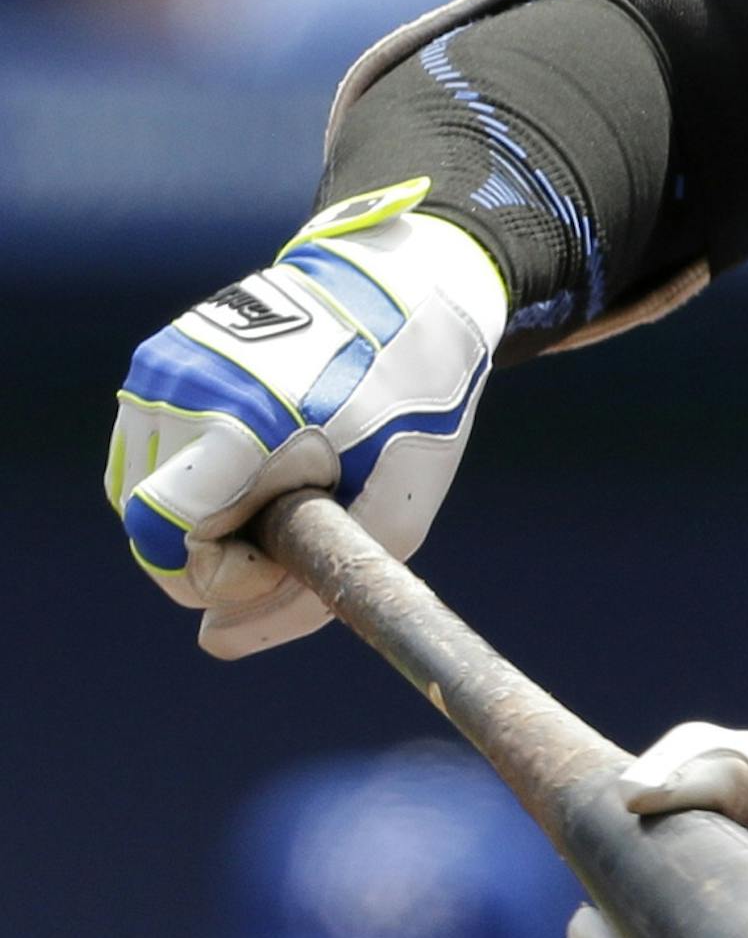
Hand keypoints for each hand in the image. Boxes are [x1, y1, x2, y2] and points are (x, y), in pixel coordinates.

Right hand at [107, 181, 505, 657]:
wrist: (412, 294)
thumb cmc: (413, 411)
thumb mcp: (390, 522)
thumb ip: (303, 598)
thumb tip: (212, 643)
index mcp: (237, 424)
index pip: (168, 545)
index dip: (227, 575)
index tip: (289, 545)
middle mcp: (179, 390)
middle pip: (156, 538)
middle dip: (223, 552)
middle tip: (303, 508)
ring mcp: (160, 369)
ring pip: (144, 504)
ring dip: (209, 515)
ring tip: (288, 472)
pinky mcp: (158, 359)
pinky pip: (149, 460)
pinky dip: (198, 477)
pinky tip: (263, 451)